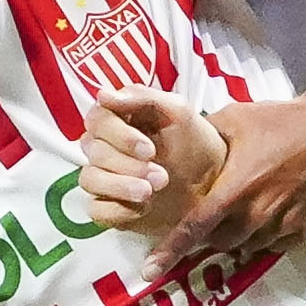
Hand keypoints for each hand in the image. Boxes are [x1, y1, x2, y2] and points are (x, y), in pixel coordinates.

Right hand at [76, 89, 226, 244]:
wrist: (215, 183)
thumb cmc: (196, 143)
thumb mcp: (179, 112)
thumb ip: (143, 97)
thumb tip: (104, 95)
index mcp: (119, 119)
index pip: (97, 119)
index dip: (119, 135)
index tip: (149, 149)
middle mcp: (107, 147)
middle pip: (94, 150)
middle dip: (127, 164)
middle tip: (161, 176)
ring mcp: (107, 177)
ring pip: (90, 179)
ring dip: (121, 186)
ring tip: (151, 191)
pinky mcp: (111, 206)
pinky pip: (96, 209)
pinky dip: (118, 209)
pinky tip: (143, 207)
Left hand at [154, 93, 305, 271]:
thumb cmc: (285, 120)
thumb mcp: (236, 118)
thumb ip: (206, 138)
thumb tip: (182, 143)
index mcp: (235, 190)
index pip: (194, 229)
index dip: (169, 251)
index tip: (149, 272)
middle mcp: (258, 216)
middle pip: (220, 243)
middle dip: (209, 236)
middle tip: (210, 220)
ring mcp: (285, 226)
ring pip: (250, 246)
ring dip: (240, 237)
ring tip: (244, 214)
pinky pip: (278, 244)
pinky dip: (268, 236)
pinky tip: (272, 215)